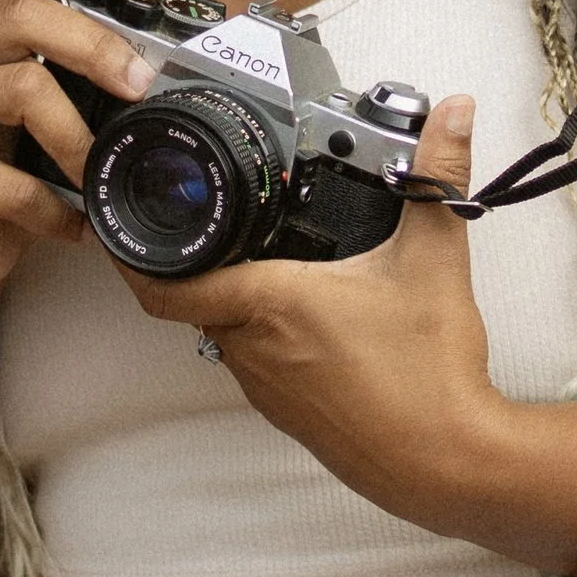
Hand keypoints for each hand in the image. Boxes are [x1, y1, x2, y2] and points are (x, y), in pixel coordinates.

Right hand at [0, 0, 166, 308]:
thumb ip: (84, 80)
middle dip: (96, 45)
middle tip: (139, 83)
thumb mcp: (46, 112)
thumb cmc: (4, 170)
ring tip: (102, 170)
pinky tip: (76, 224)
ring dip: (79, 137)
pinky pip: (14, 183)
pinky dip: (57, 209)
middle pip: (25, 15)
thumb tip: (169, 71)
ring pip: (21, 89)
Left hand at [117, 95, 509, 531]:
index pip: (165, 282)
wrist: (445, 463)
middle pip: (195, 299)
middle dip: (196, 261)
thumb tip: (452, 113)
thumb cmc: (429, 374)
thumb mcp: (435, 259)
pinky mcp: (290, 415)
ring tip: (264, 259)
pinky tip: (307, 315)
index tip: (123, 224)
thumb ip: (438, 176)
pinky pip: (256, 363)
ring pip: (225, 331)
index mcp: (269, 302)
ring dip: (232, 299)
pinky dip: (263, 334)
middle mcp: (253, 348)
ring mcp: (268, 388)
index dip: (132, 254)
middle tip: (213, 221)